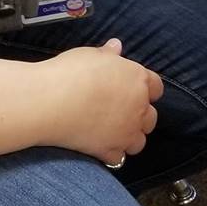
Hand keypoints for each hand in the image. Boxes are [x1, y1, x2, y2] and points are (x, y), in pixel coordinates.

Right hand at [43, 38, 162, 166]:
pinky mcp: (110, 151)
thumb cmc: (70, 73)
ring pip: (139, 141)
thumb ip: (107, 54)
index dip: (146, 90)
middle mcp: (138, 107)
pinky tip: (99, 147)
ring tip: (112, 133)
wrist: (50, 101)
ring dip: (129, 138)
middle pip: (150, 117)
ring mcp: (126, 132)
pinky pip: (119, 158)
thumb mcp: (89, 55)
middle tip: (119, 113)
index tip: (133, 90)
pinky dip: (111, 155)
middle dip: (138, 116)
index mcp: (137, 79)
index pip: (156, 87)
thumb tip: (116, 46)